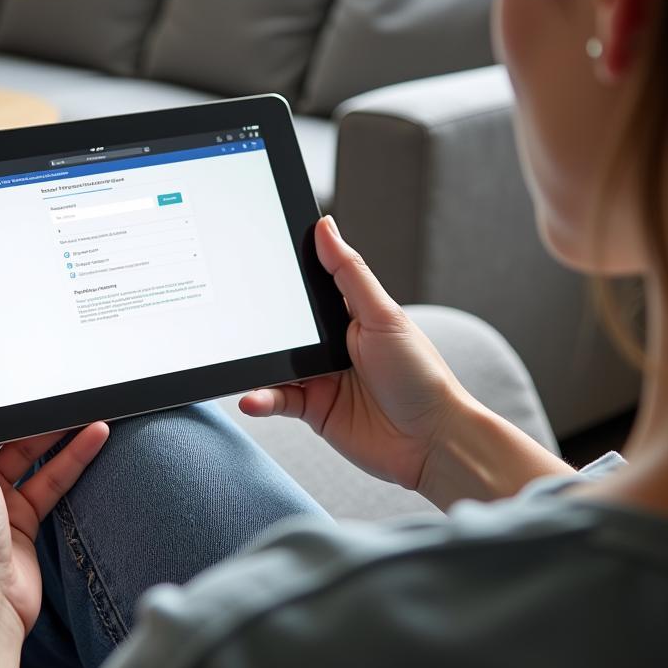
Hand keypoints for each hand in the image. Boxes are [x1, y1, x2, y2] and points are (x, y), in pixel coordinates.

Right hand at [240, 216, 467, 490]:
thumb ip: (348, 273)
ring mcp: (319, 377)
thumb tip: (325, 227)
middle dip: (260, 322)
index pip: (307, 288)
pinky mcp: (312, 409)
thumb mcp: (383, 315)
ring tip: (238, 359)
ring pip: (274, 363)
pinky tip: (251, 397)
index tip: (252, 257)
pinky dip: (260, 398)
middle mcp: (330, 344)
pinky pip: (276, 399)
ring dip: (255, 363)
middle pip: (283, 326)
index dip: (282, 274)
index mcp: (348, 315)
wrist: (433, 441)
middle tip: (234, 315)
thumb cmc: (420, 374)